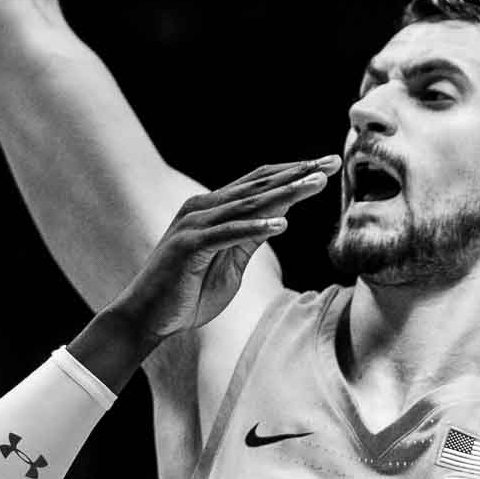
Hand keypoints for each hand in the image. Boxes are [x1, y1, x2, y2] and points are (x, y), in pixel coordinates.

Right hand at [109, 156, 340, 343]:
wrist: (147, 317)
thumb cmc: (188, 293)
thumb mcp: (229, 263)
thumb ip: (249, 239)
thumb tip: (279, 219)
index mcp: (211, 209)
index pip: (258, 183)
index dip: (293, 173)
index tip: (328, 166)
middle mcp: (201, 208)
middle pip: (257, 185)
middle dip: (297, 173)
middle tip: (332, 161)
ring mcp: (193, 226)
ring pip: (246, 204)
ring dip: (284, 193)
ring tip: (316, 183)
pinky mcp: (188, 247)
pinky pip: (227, 234)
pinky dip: (254, 228)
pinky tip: (281, 225)